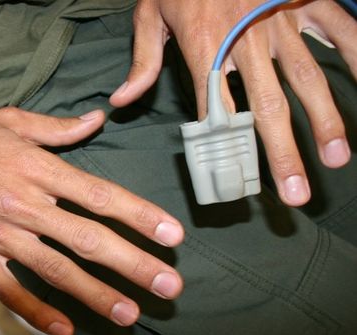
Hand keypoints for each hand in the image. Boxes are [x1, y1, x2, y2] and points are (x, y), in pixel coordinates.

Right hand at [0, 108, 184, 334]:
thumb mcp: (11, 120)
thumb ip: (58, 127)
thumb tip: (98, 119)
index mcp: (36, 169)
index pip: (98, 195)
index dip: (139, 215)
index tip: (171, 235)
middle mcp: (23, 205)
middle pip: (87, 239)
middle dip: (133, 263)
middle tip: (169, 285)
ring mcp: (0, 235)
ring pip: (55, 270)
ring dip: (95, 294)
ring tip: (131, 313)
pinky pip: (9, 291)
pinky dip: (36, 311)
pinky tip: (65, 329)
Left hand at [111, 0, 355, 205]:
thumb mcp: (150, 13)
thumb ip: (143, 60)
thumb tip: (122, 100)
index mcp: (205, 47)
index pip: (217, 110)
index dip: (227, 149)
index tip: (238, 183)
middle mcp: (245, 41)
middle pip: (267, 108)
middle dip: (282, 154)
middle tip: (295, 193)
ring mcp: (280, 23)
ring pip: (306, 79)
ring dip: (323, 121)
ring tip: (335, 158)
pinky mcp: (304, 3)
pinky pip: (339, 32)